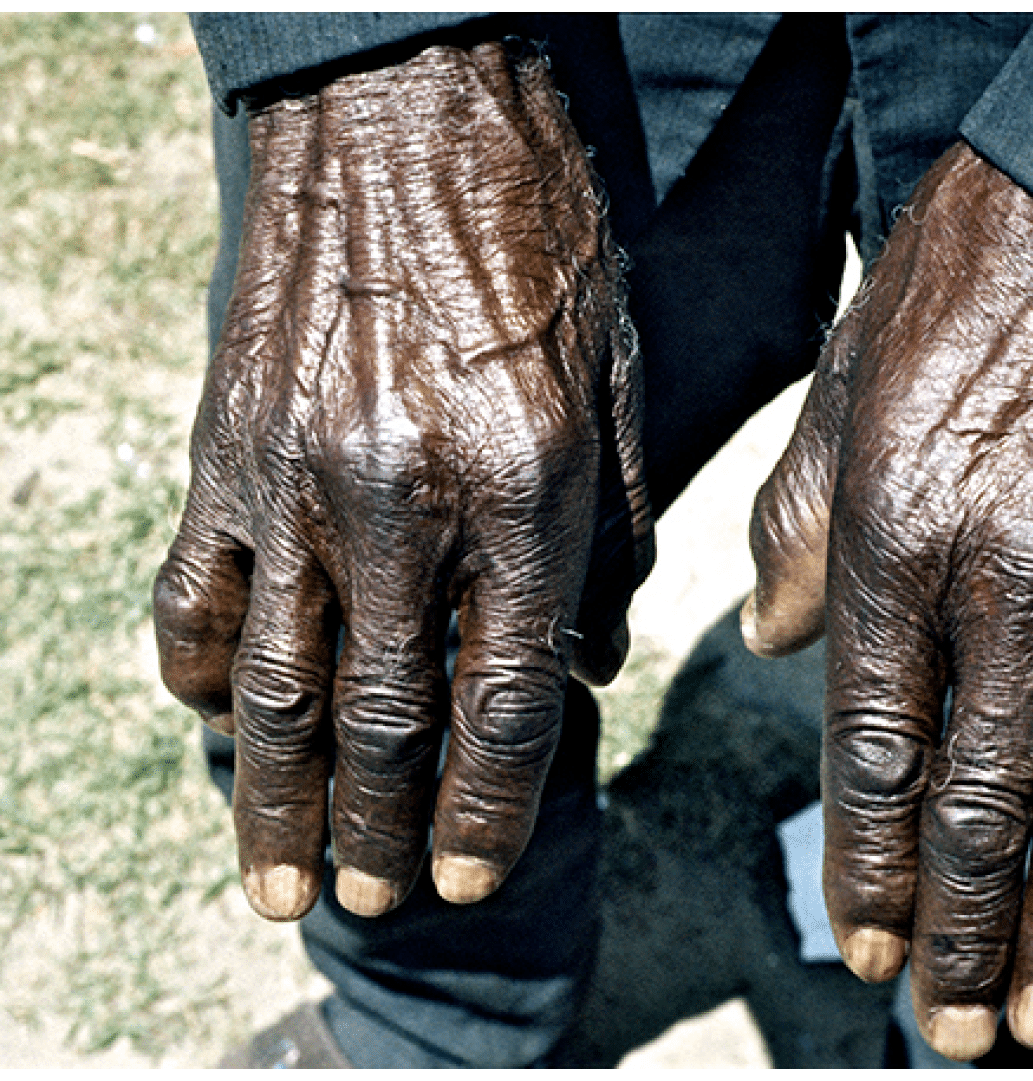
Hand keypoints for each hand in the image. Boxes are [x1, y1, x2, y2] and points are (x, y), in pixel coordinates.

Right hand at [153, 44, 650, 920]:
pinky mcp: (226, 445)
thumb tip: (588, 660)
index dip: (488, 807)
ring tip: (275, 880)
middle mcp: (402, 504)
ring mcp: (296, 478)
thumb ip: (607, 538)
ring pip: (275, 681)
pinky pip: (194, 589)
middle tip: (368, 899)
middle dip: (376, 827)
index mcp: (522, 492)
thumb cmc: (540, 239)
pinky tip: (223, 723)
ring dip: (272, 796)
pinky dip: (204, 672)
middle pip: (382, 716)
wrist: (412, 109)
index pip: (506, 700)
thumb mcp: (616, 385)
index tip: (467, 877)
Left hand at [744, 144, 1032, 1057]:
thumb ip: (800, 531)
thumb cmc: (960, 294)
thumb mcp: (843, 395)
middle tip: (948, 1034)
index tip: (857, 955)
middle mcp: (1011, 585)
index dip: (864, 871)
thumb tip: (778, 650)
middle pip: (979, 806)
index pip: (872, 756)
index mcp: (898, 544)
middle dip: (956, 937)